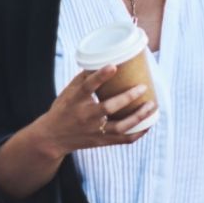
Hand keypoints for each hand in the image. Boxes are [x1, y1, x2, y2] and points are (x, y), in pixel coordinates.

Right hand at [35, 66, 155, 155]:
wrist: (52, 138)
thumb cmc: (63, 110)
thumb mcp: (68, 92)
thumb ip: (84, 79)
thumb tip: (105, 61)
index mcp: (75, 101)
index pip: (87, 86)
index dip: (100, 76)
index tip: (114, 65)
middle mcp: (85, 116)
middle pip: (108, 108)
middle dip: (127, 98)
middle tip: (143, 87)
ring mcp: (94, 131)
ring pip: (120, 127)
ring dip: (138, 117)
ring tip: (152, 105)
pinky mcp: (101, 141)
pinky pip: (123, 140)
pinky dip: (138, 133)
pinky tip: (148, 124)